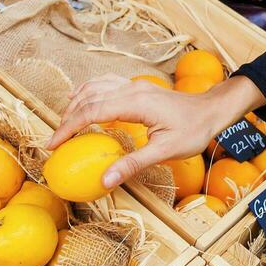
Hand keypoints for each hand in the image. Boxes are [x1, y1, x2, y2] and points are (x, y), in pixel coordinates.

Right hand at [44, 74, 257, 189]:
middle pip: (88, 98)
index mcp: (135, 103)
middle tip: (54, 141)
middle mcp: (131, 89)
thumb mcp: (165, 151)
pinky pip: (105, 84)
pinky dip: (88, 92)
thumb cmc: (193, 131)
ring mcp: (134, 85)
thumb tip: (104, 181)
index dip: (68, 127)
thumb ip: (133, 164)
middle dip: (67, 118)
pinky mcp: (138, 87)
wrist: (213, 110)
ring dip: (76, 103)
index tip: (53, 145)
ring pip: (94, 87)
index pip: (91, 111)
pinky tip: (81, 100)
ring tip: (63, 124)